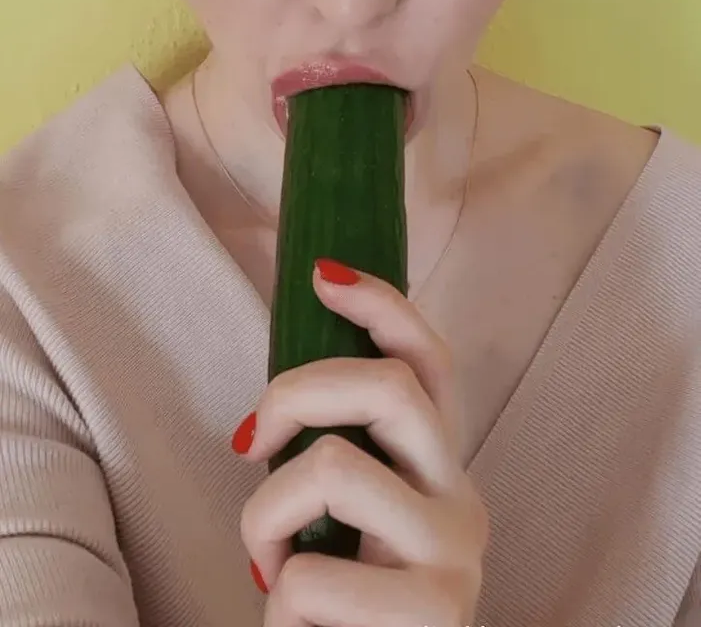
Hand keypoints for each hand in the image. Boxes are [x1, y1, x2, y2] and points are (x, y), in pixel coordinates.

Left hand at [233, 257, 489, 625]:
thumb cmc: (342, 606)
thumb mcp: (342, 518)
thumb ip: (338, 454)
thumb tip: (280, 403)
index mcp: (439, 468)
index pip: (429, 362)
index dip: (382, 306)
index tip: (323, 273)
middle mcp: (462, 502)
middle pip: (389, 388)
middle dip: (298, 391)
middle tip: (250, 439)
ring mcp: (452, 559)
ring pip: (334, 469)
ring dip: (267, 515)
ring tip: (271, 565)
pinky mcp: (429, 616)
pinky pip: (311, 577)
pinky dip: (276, 597)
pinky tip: (298, 626)